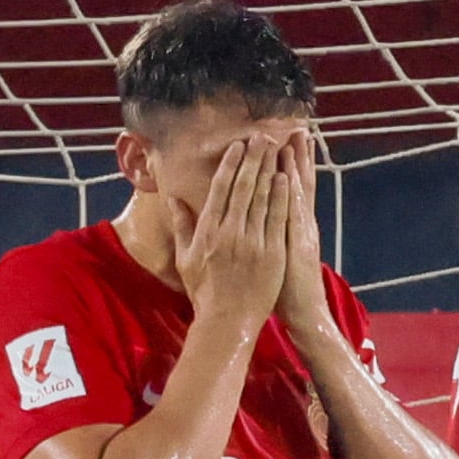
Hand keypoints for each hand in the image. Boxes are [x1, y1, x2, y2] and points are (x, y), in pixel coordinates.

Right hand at [168, 137, 289, 330]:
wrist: (227, 322)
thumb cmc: (204, 292)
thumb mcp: (185, 258)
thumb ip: (181, 225)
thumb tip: (172, 198)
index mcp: (208, 232)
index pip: (220, 189)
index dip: (229, 164)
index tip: (237, 145)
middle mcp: (229, 233)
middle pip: (243, 187)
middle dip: (253, 159)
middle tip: (261, 136)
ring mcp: (252, 243)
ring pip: (262, 199)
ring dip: (269, 170)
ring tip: (276, 148)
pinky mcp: (271, 254)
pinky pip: (278, 220)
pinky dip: (282, 198)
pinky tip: (286, 178)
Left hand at [271, 122, 333, 336]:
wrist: (304, 313)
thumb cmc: (284, 288)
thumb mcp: (278, 256)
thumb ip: (269, 233)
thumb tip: (259, 218)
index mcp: (292, 225)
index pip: (289, 188)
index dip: (288, 164)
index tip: (285, 139)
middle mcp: (300, 224)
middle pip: (299, 184)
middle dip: (297, 156)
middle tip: (297, 128)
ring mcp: (301, 233)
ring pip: (298, 193)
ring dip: (297, 166)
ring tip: (295, 140)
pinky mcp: (297, 246)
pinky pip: (293, 216)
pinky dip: (292, 196)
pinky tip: (289, 177)